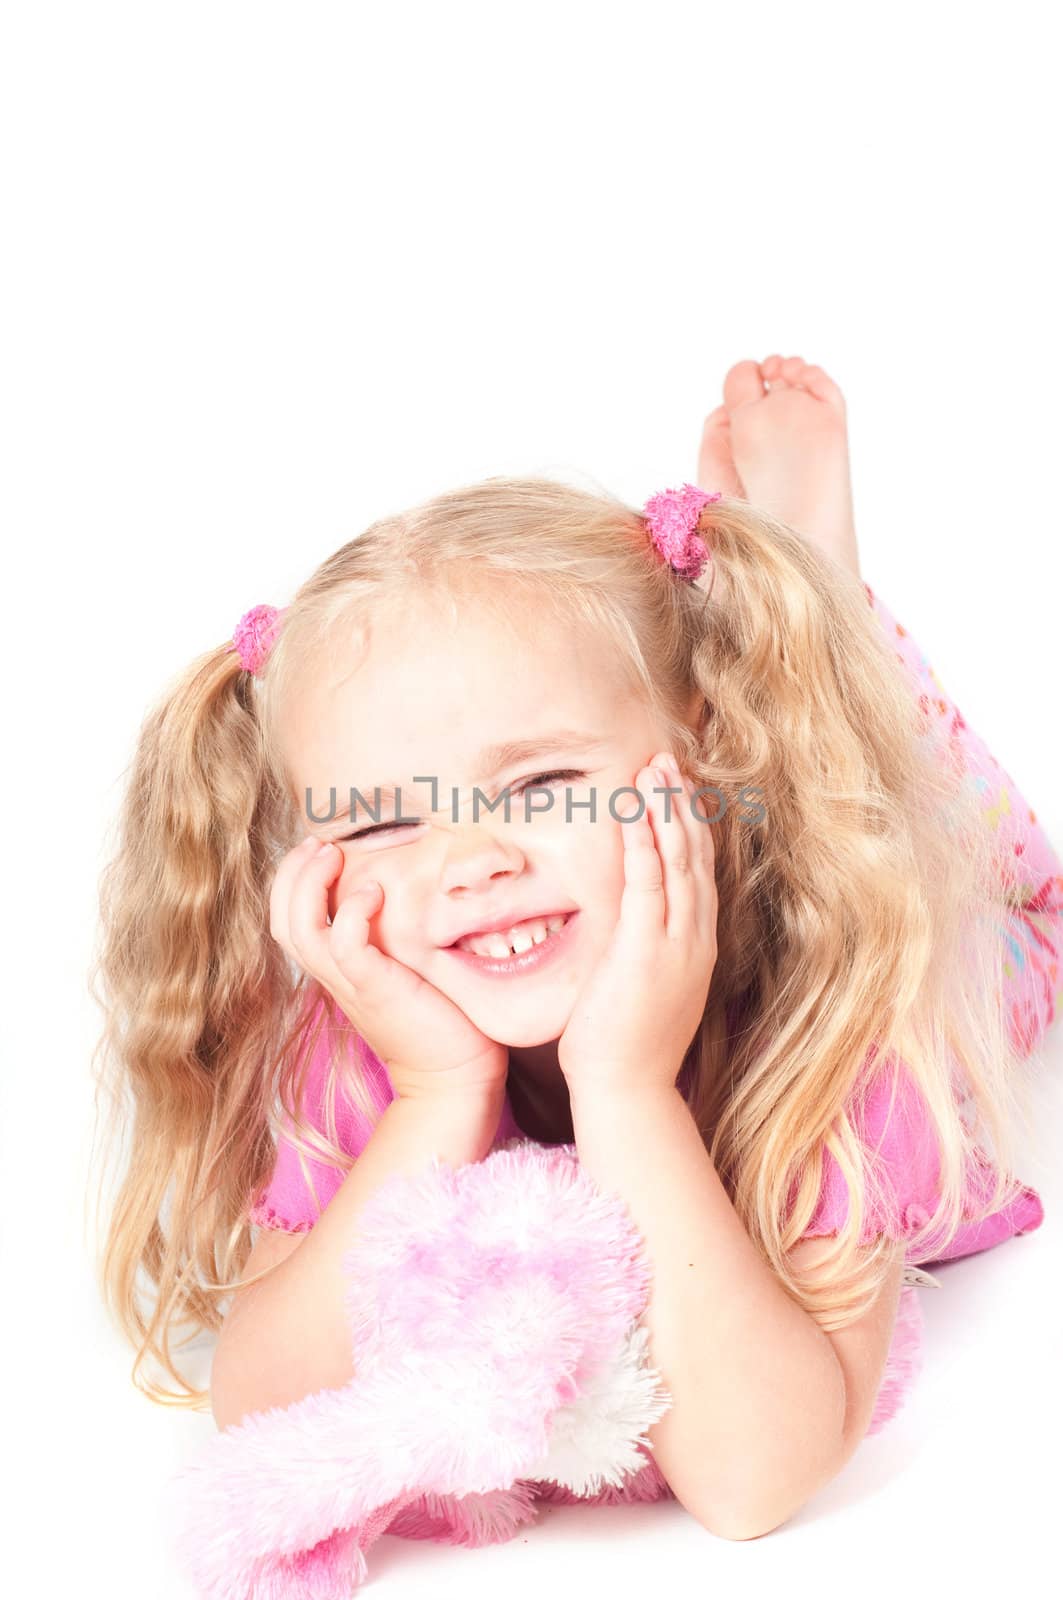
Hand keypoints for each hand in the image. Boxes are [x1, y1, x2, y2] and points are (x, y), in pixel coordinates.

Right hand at [269, 838, 508, 1103]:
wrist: (453, 1076)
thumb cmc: (440, 1020)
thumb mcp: (406, 969)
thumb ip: (392, 940)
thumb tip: (404, 896)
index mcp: (337, 971)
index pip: (289, 920)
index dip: (292, 880)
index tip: (317, 848)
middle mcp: (334, 977)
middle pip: (282, 920)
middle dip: (291, 873)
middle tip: (319, 842)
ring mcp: (350, 984)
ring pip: (299, 929)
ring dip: (310, 883)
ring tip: (333, 853)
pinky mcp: (374, 989)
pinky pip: (343, 944)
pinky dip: (351, 910)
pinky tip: (374, 889)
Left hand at [557, 755, 717, 1093]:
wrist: (628, 1091)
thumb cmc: (625, 1047)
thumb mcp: (642, 987)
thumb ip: (640, 950)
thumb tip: (625, 927)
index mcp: (695, 945)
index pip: (697, 871)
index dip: (690, 826)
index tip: (680, 788)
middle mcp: (695, 938)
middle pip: (695, 855)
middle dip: (683, 804)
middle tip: (670, 759)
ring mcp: (676, 944)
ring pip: (677, 861)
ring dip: (667, 810)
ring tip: (658, 767)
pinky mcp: (646, 952)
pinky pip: (647, 884)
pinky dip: (644, 843)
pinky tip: (636, 812)